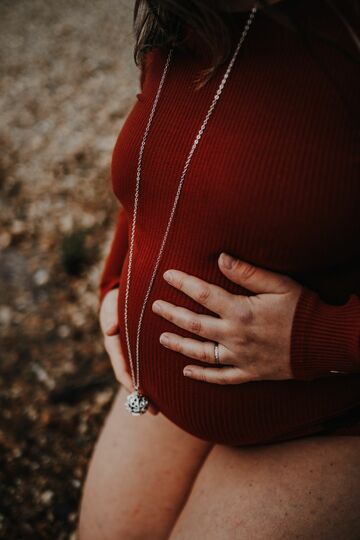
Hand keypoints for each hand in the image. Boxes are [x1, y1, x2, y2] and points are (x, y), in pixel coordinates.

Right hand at [100, 288, 158, 413]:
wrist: (124, 294)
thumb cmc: (117, 299)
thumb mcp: (111, 305)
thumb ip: (111, 315)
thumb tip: (110, 329)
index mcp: (115, 345)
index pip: (121, 368)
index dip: (130, 383)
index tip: (139, 396)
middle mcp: (125, 352)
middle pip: (134, 378)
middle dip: (143, 396)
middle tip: (155, 411)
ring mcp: (134, 353)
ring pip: (143, 375)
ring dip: (152, 391)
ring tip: (165, 407)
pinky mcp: (145, 350)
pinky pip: (151, 366)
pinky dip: (158, 377)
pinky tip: (173, 384)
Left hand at [151, 253, 302, 384]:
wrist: (323, 342)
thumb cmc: (302, 309)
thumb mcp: (279, 284)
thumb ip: (248, 273)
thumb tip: (221, 258)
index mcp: (240, 311)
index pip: (203, 294)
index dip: (183, 283)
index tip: (167, 275)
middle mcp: (234, 336)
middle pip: (194, 324)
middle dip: (172, 314)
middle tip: (154, 306)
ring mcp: (240, 357)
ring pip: (201, 353)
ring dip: (179, 345)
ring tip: (161, 338)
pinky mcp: (249, 373)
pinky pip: (220, 378)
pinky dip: (202, 376)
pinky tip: (186, 372)